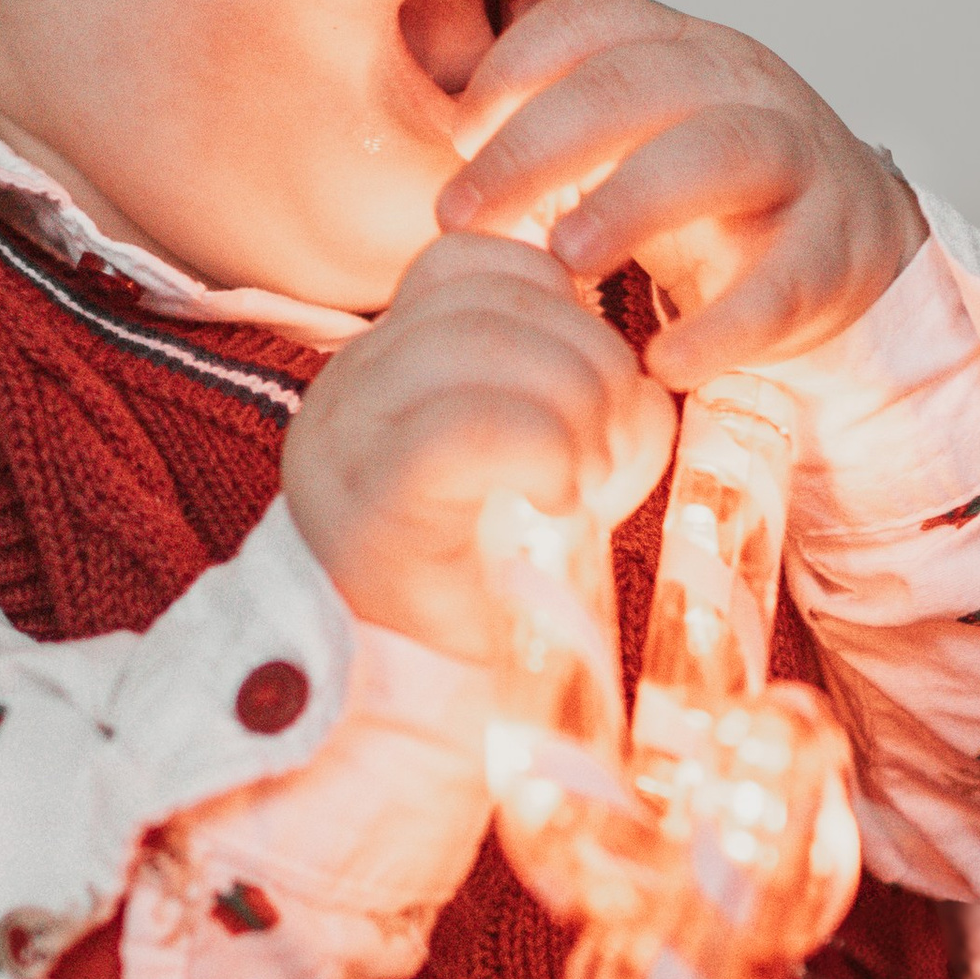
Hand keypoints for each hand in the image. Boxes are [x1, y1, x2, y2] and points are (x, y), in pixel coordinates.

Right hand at [282, 233, 672, 663]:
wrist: (408, 716)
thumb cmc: (486, 594)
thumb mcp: (522, 468)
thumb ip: (556, 395)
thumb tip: (635, 376)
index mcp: (376, 370)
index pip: (465, 262)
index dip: (553, 300)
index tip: (591, 386)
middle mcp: (344, 393)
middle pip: (488, 298)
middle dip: (587, 359)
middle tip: (612, 451)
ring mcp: (345, 447)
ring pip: (482, 345)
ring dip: (575, 407)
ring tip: (587, 482)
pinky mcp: (367, 508)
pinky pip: (467, 426)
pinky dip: (542, 451)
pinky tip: (560, 502)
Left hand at [436, 0, 924, 385]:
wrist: (838, 249)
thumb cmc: (693, 201)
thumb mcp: (618, 150)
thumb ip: (539, 143)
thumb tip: (433, 161)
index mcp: (672, 49)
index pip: (594, 17)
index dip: (518, 64)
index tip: (456, 133)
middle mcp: (738, 83)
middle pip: (639, 81)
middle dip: (537, 145)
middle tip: (460, 214)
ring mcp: (797, 158)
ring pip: (721, 149)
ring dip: (631, 201)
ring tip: (563, 261)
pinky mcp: (833, 249)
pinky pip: (784, 277)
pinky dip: (724, 323)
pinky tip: (662, 363)